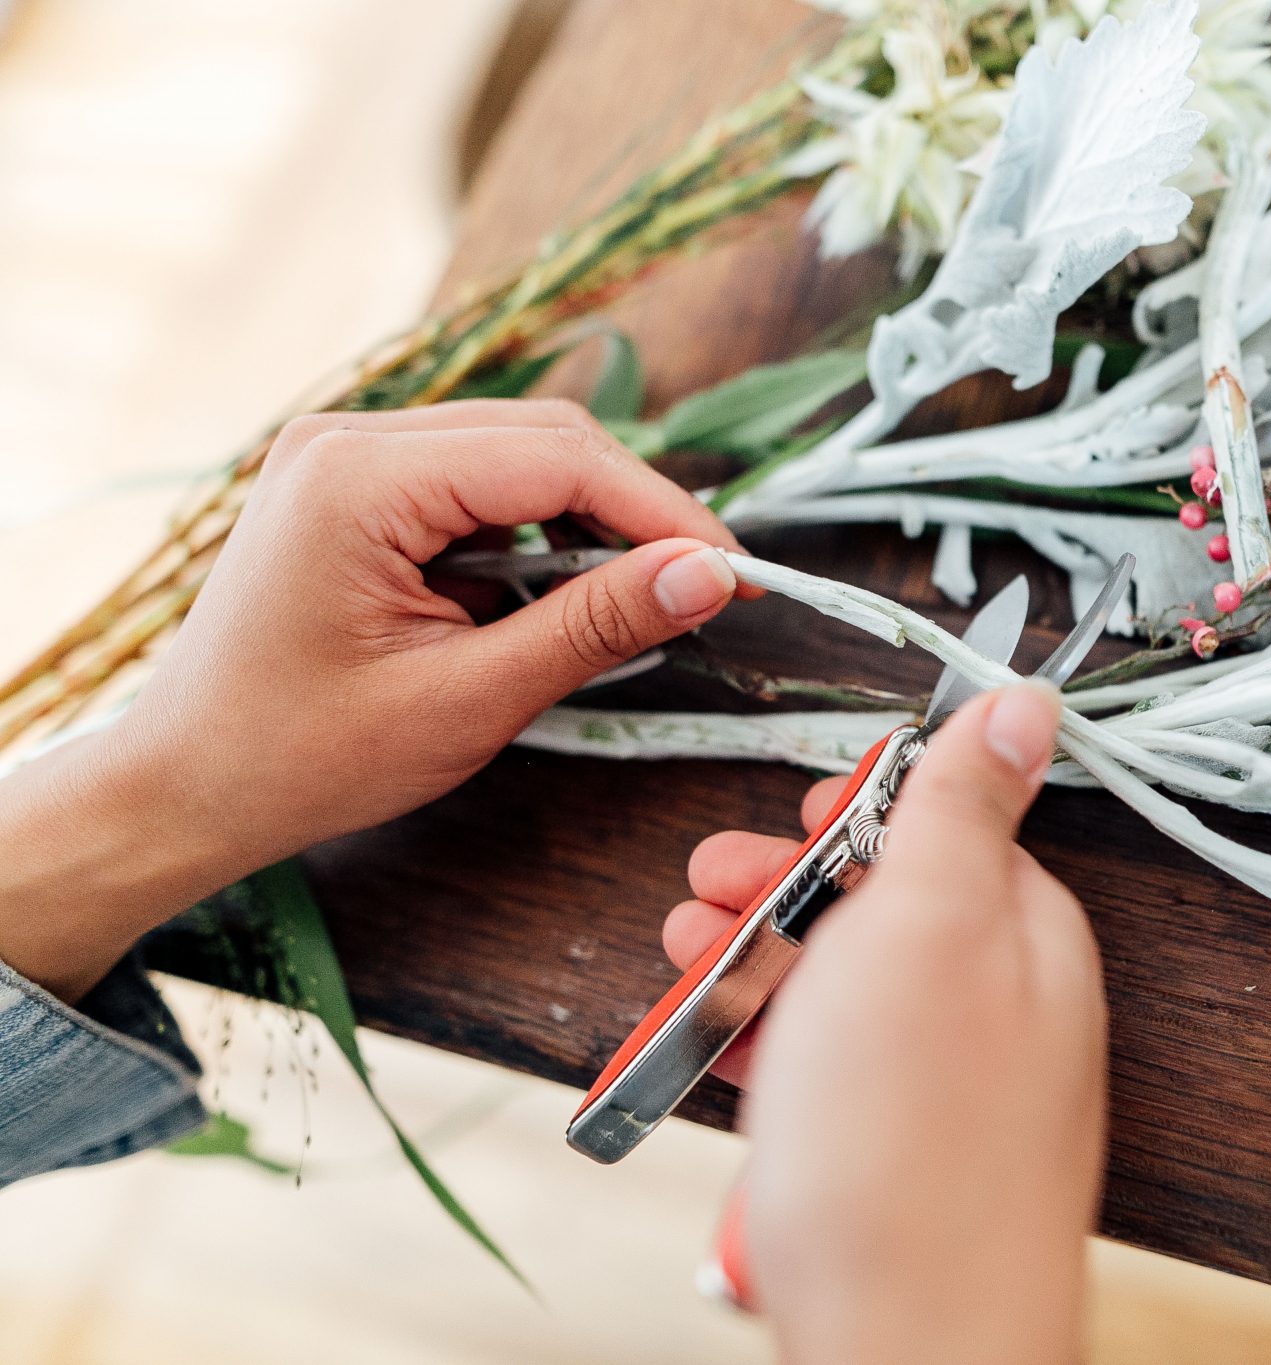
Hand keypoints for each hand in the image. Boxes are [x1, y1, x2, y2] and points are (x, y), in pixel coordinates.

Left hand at [0, 399, 744, 1000]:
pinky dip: (534, 528)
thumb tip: (707, 575)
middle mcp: (347, 437)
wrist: (186, 783)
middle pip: (545, 436)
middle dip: (635, 509)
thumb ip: (593, 626)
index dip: (663, 513)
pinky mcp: (352, 480)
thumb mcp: (468, 700)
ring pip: (518, 449)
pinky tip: (551, 591)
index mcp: (359, 479)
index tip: (737, 574)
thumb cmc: (304, 757)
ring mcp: (344, 452)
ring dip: (587, 517)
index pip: (560, 460)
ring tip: (632, 598)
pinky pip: (476, 477)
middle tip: (706, 587)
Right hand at [665, 685, 1105, 1364]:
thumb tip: (1024, 704)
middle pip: (882, 911)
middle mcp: (1001, 1009)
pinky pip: (826, 1078)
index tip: (792, 822)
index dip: (859, 816)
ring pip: (840, 995)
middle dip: (781, 893)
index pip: (952, 827)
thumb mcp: (931, 923)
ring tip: (689, 973)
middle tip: (708, 896)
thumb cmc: (915, 1145)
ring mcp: (951, 1089)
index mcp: (1026, 935)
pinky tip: (717, 1059)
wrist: (908, 1348)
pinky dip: (764, 1054)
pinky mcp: (899, 1158)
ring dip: (754, 970)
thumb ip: (965, 807)